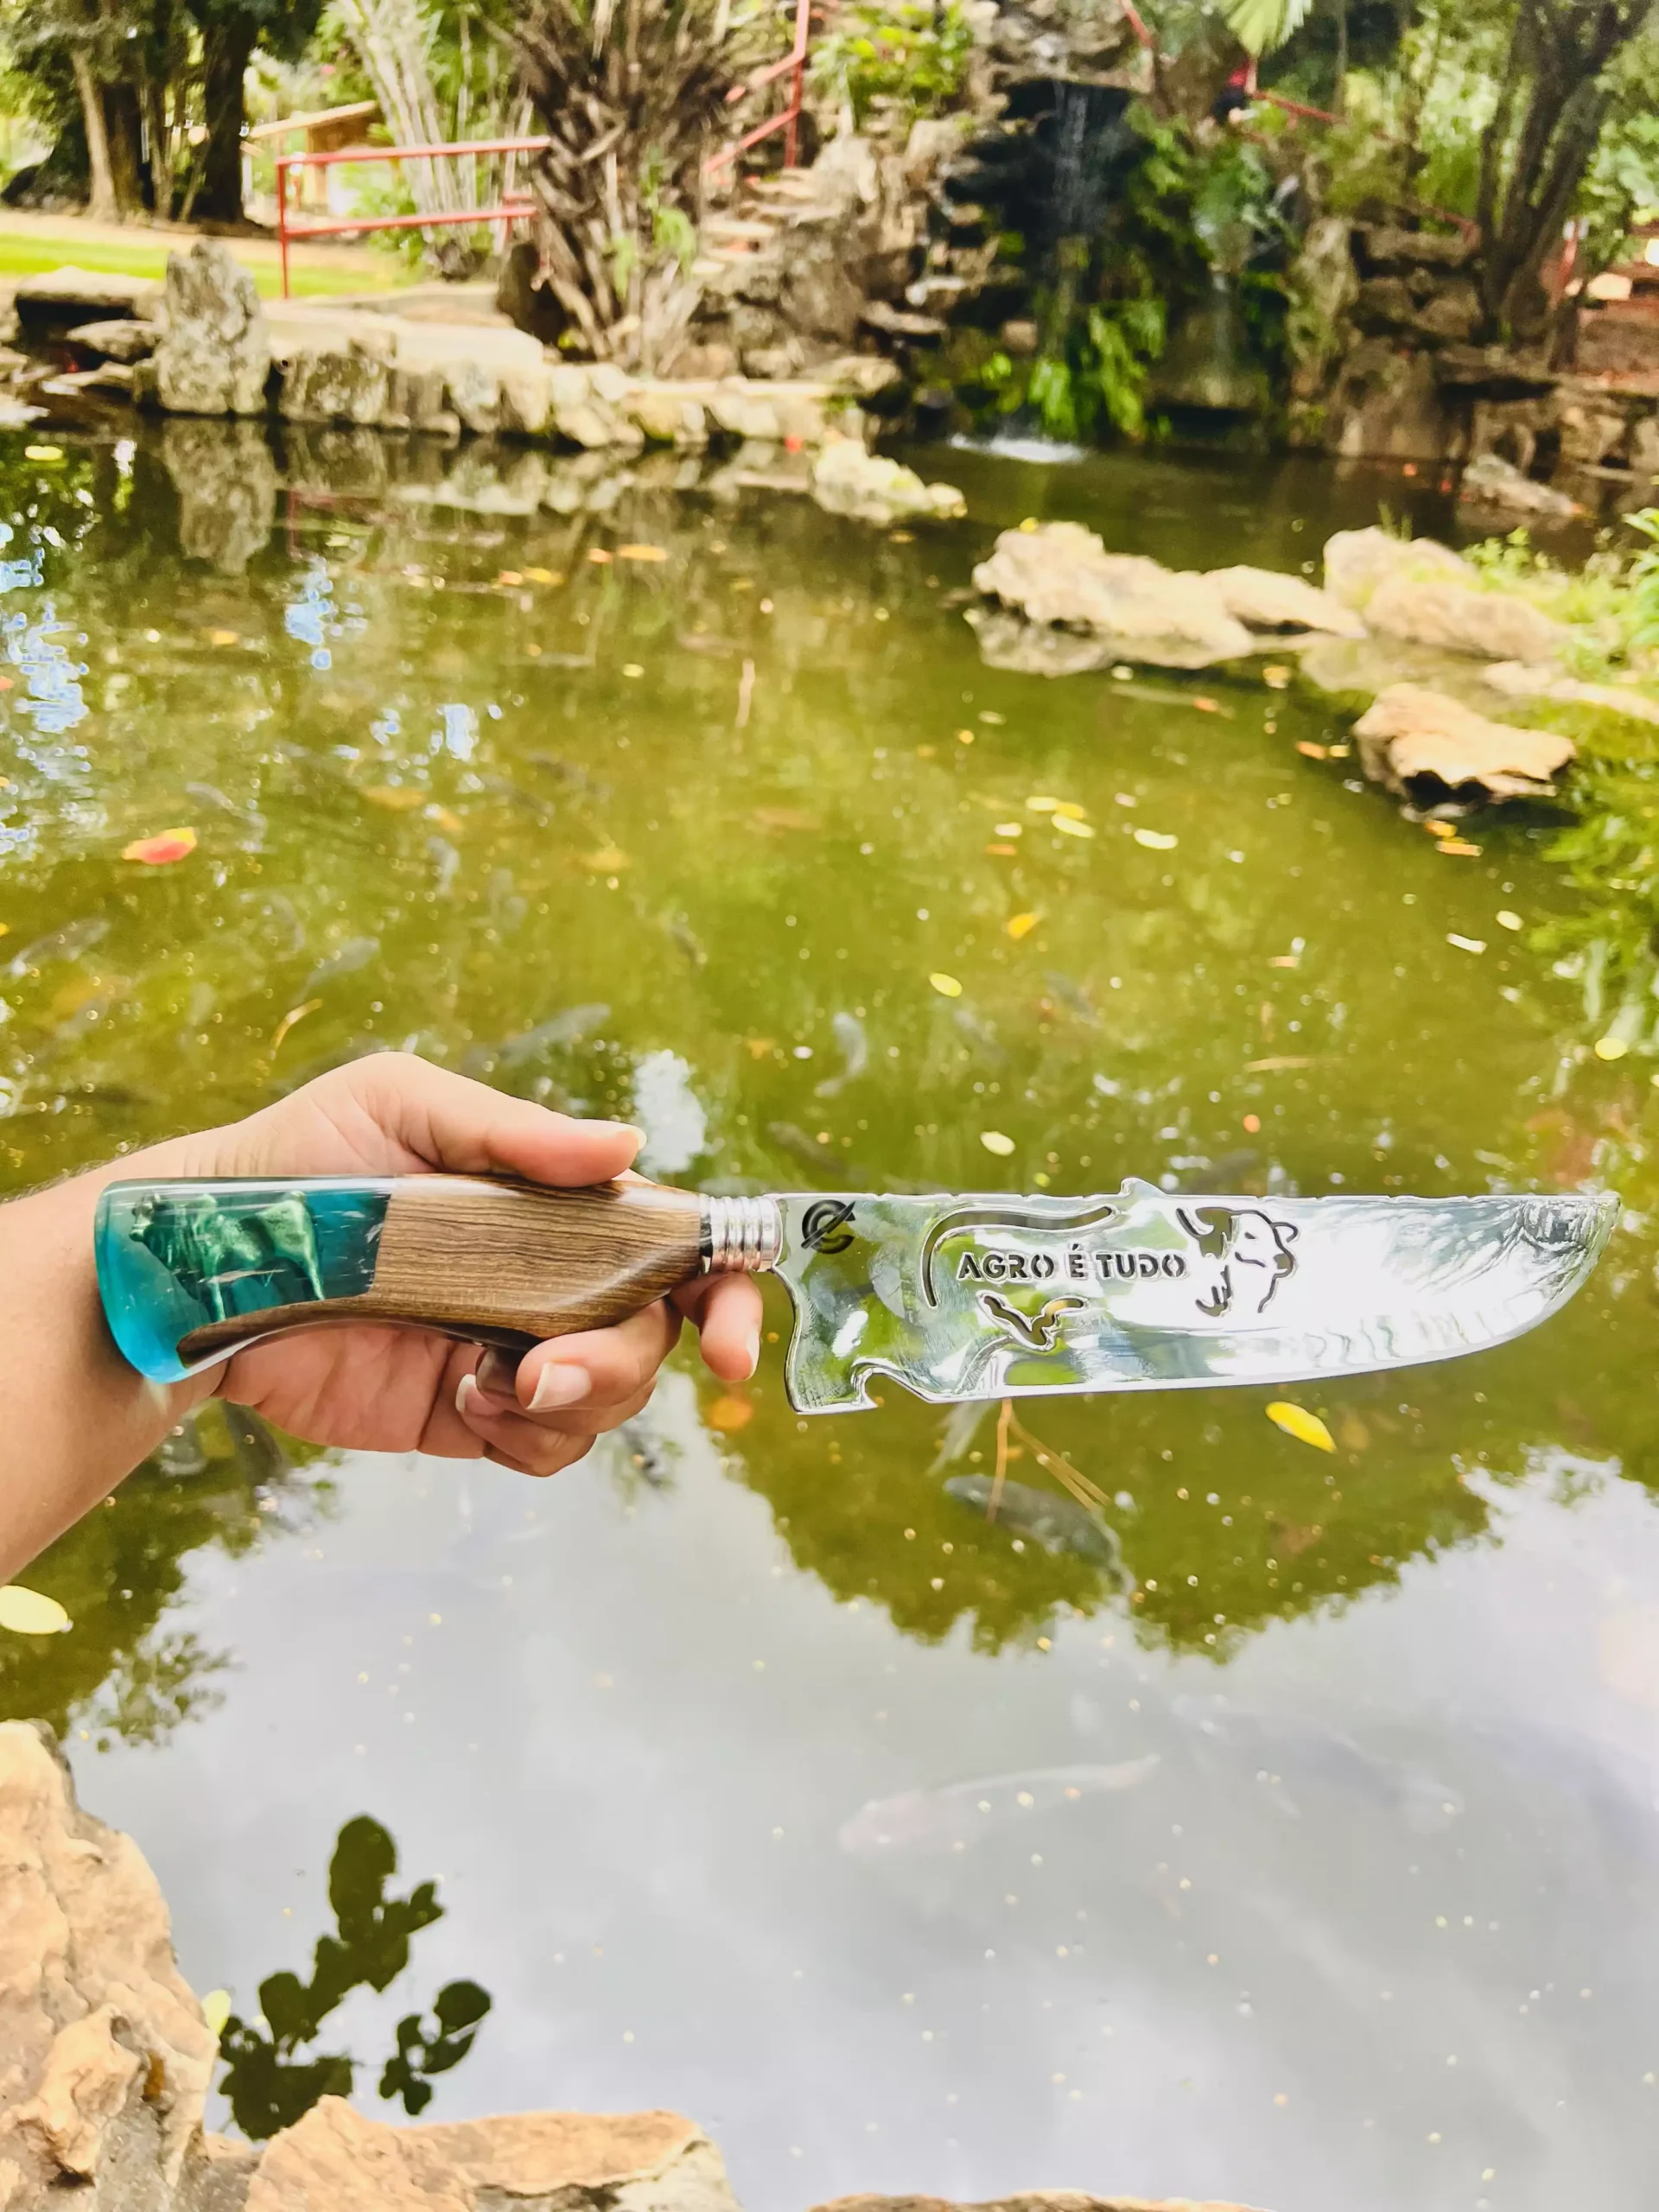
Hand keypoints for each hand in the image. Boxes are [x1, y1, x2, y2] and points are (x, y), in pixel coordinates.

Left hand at [193, 1053, 761, 1476]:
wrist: (206, 1273)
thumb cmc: (298, 1163)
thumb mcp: (402, 1108)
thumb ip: (515, 1134)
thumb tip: (625, 1149)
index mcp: (553, 1204)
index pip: (673, 1245)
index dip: (725, 1292)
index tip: (734, 1342)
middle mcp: (549, 1278)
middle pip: (653, 1335)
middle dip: (627, 1361)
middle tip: (552, 1367)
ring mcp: (511, 1349)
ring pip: (608, 1400)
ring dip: (576, 1401)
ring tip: (491, 1383)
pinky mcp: (465, 1414)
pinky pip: (546, 1447)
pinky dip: (528, 1435)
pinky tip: (464, 1401)